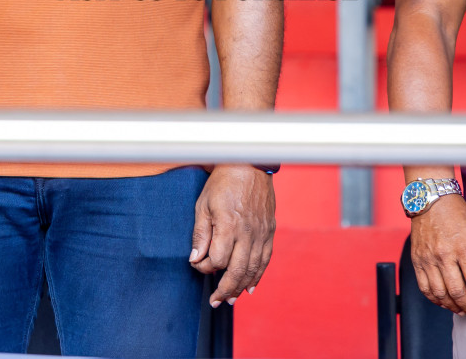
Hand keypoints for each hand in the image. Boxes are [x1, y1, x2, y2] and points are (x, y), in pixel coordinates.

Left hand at [190, 165, 274, 306]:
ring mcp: (261, 232)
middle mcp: (247, 232)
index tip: (197, 265)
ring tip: (231, 299)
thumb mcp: (203, 204)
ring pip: (253, 268)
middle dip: (225, 289)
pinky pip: (265, 259)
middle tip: (216, 301)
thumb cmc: (223, 182)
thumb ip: (200, 234)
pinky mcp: (269, 230)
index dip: (205, 267)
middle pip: (237, 271)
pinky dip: (258, 275)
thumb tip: (195, 259)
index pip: (217, 260)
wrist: (249, 164)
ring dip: (241, 287)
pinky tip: (250, 286)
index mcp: (228, 225)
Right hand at [409, 194, 465, 317]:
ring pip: (439, 293)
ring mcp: (428, 258)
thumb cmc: (458, 214)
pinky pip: (424, 287)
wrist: (431, 199)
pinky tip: (443, 301)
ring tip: (460, 310)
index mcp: (463, 248)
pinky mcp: (417, 260)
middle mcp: (444, 255)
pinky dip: (434, 298)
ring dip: (451, 306)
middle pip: (457, 291)